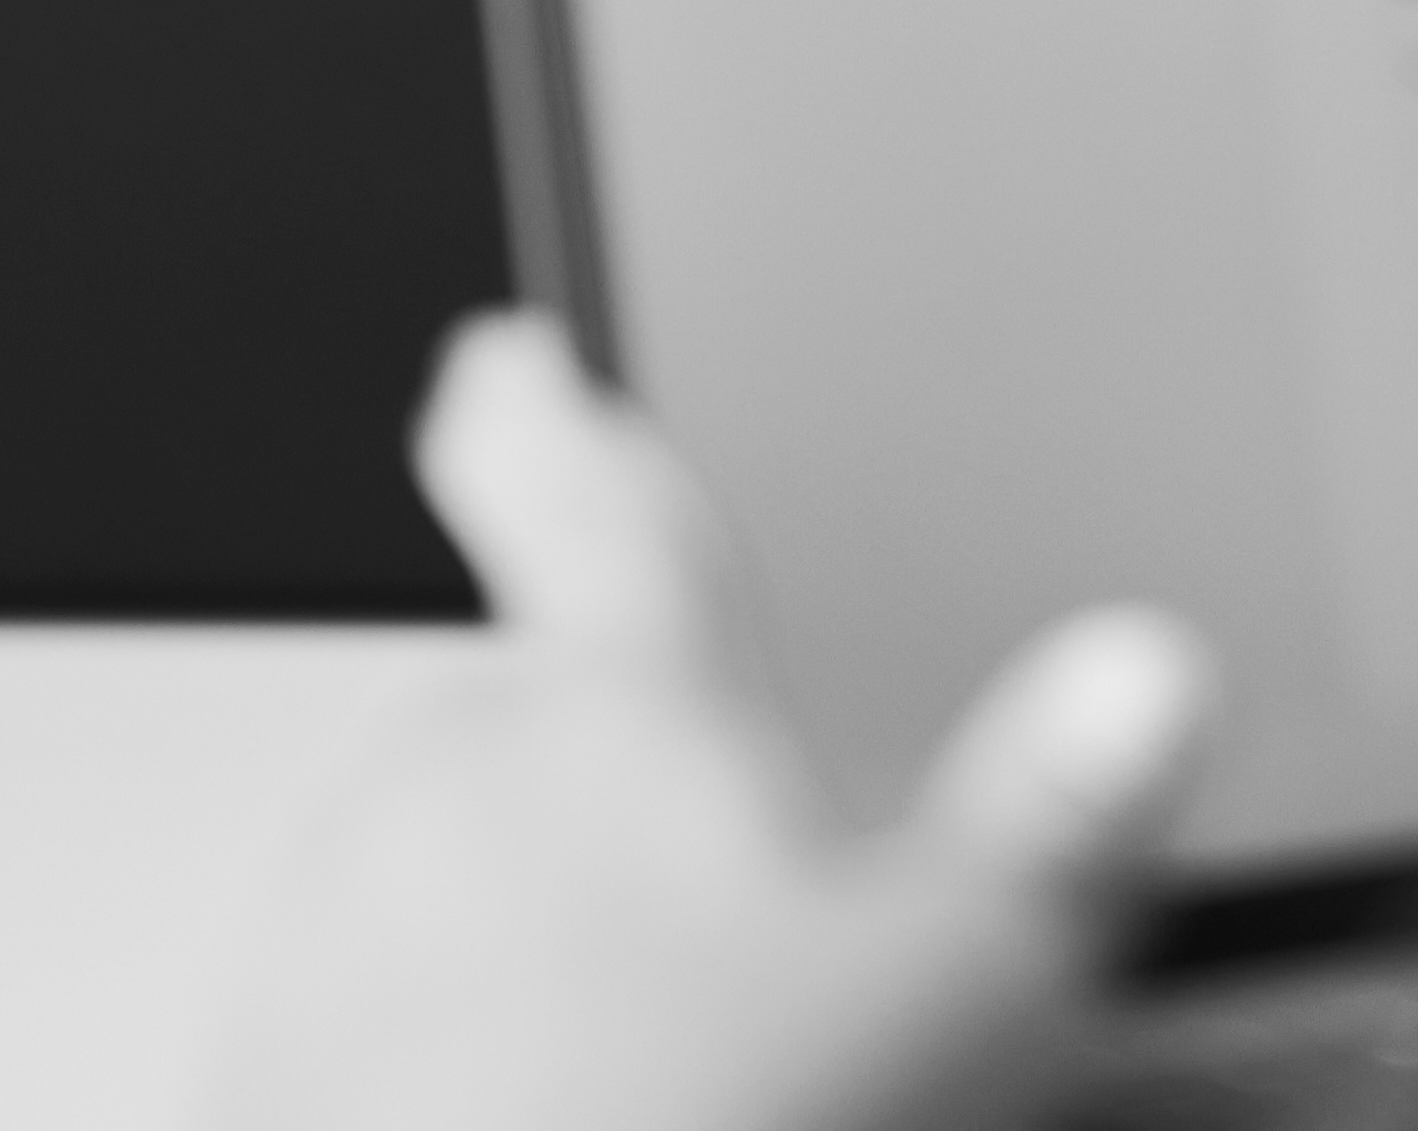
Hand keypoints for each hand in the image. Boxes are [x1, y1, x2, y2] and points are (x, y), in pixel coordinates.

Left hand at [203, 313, 1216, 1130]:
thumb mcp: (949, 991)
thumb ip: (1050, 817)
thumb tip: (1151, 673)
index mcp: (621, 715)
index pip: (584, 503)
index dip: (540, 419)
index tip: (504, 361)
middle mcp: (443, 788)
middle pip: (523, 728)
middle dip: (595, 786)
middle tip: (690, 899)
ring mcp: (328, 932)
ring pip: (441, 884)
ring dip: (516, 938)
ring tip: (631, 1069)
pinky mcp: (265, 1063)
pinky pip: (361, 1026)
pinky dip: (434, 1059)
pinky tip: (532, 1115)